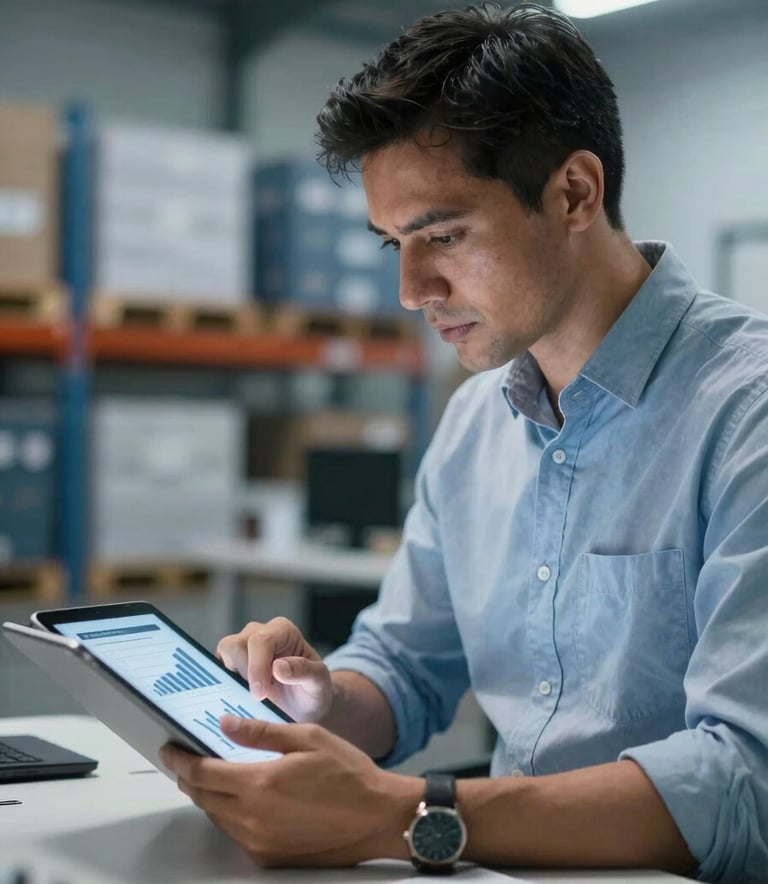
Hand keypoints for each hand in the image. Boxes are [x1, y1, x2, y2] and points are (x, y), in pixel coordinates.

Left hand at [161, 715, 419, 866]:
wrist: (378, 817)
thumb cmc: (348, 774)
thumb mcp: (306, 738)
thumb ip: (261, 732)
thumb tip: (224, 725)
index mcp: (259, 785)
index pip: (202, 774)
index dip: (180, 761)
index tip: (169, 749)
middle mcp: (253, 819)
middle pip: (203, 798)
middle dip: (189, 778)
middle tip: (184, 759)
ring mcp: (260, 842)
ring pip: (217, 817)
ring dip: (209, 796)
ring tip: (212, 774)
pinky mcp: (270, 857)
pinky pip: (237, 833)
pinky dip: (229, 813)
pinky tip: (241, 798)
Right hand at [216, 618, 332, 722]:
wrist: (305, 705)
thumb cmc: (314, 691)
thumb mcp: (319, 683)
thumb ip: (304, 672)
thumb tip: (279, 667)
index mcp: (282, 631)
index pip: (260, 641)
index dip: (256, 667)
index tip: (259, 694)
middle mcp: (259, 634)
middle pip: (235, 646)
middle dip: (243, 675)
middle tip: (257, 699)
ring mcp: (242, 648)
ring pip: (222, 656)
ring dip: (232, 680)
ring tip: (249, 700)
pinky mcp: (230, 665)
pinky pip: (216, 670)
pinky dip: (222, 686)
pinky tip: (236, 702)